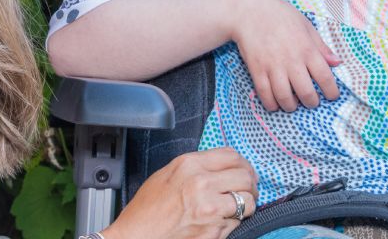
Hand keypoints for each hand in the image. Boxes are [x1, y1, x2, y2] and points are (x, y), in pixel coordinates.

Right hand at [105, 148, 257, 238]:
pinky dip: (234, 222)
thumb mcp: (167, 174)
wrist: (137, 237)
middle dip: (250, 184)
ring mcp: (209, 208)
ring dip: (247, 204)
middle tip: (247, 189)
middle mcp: (201, 183)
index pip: (231, 155)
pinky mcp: (214, 230)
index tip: (243, 170)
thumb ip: (195, 167)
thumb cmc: (147, 210)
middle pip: (245, 176)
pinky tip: (221, 220)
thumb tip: (220, 166)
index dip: (242, 163)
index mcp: (189, 165)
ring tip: (238, 206)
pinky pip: (237, 222)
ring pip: (248, 201)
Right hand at [231, 0, 341, 111]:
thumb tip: (337, 62)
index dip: (331, 92)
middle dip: (312, 103)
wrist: (248, 10)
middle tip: (311, 101)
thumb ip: (321, 46)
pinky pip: (265, 94)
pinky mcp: (257, 70)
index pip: (325, 77)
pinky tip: (275, 104)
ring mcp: (273, 66)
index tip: (331, 95)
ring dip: (292, 106)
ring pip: (285, 98)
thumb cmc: (280, 15)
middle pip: (306, 93)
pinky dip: (271, 104)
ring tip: (293, 104)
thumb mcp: (305, 25)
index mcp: (307, 49)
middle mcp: (292, 60)